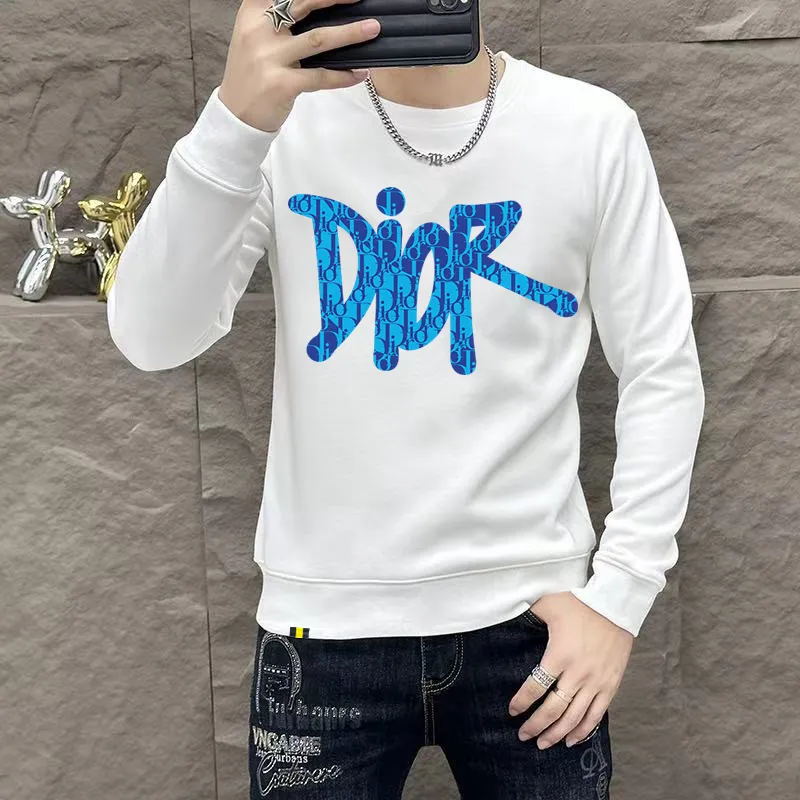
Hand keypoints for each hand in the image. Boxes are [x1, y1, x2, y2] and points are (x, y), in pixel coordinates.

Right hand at [218, 0, 379, 131]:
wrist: (236, 113)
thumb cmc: (253, 73)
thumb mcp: (256, 35)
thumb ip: (279, 19)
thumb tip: (321, 9)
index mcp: (253, 11)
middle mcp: (260, 29)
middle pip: (305, 3)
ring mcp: (270, 57)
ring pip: (318, 39)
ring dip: (350, 33)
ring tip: (372, 29)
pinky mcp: (281, 84)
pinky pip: (320, 76)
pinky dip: (342, 75)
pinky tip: (359, 73)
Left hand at [508, 592, 632, 748]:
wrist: (615, 604)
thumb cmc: (579, 601)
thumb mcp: (548, 603)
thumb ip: (528, 614)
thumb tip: (507, 613)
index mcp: (559, 654)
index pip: (535, 686)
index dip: (522, 702)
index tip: (512, 710)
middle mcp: (578, 673)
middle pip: (553, 709)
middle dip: (536, 725)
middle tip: (523, 736)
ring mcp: (596, 681)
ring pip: (574, 718)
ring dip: (557, 733)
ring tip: (543, 744)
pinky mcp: (611, 684)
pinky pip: (596, 715)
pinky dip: (583, 730)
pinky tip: (571, 740)